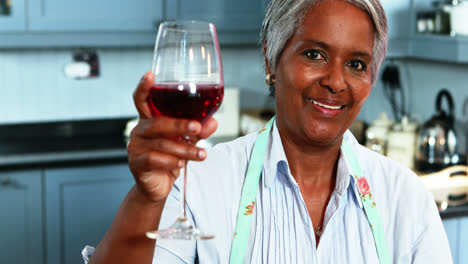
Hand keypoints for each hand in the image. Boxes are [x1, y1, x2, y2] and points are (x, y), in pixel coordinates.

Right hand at [127, 71, 217, 203]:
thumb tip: (213, 122)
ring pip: (161, 143)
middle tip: (197, 128)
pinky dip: (171, 161)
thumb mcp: (187, 142)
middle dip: (179, 125)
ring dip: (185, 149)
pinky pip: (154, 159)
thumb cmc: (169, 158)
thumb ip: (198, 131)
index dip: (144, 87)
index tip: (150, 74)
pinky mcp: (136, 164)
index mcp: (149, 119)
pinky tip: (182, 164)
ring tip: (201, 155)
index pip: (142, 100)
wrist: (158, 186)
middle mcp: (139, 130)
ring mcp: (135, 146)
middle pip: (157, 122)